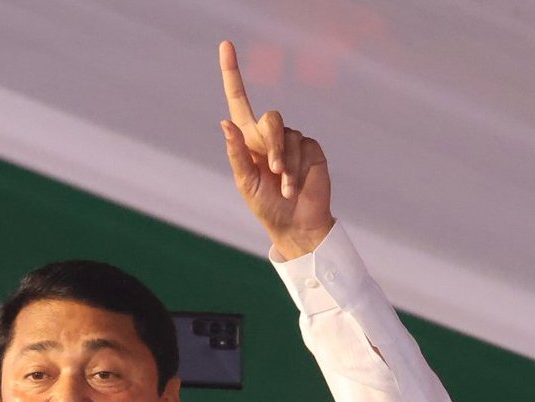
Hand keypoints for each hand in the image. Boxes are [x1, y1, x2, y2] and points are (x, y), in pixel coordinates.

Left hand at [218, 39, 333, 259]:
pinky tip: (296, 185)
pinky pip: (303, 146)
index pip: (238, 100)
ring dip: (286, 164)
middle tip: (274, 171)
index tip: (225, 44)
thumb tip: (225, 123)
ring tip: (286, 187)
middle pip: (270, 118)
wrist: (296, 223)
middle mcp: (269, 135)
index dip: (232, 73)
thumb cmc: (266, 206)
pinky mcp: (310, 147)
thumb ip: (237, 153)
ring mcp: (291, 139)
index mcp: (248, 139)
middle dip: (272, 145)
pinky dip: (297, 168)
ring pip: (287, 135)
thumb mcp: (246, 183)